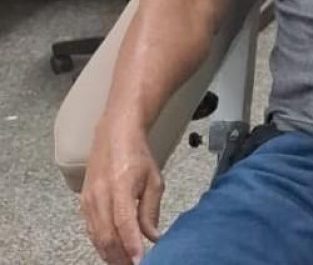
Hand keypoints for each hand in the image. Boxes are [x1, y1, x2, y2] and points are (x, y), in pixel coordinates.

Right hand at [80, 118, 162, 263]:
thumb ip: (151, 210)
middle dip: (120, 256)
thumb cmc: (138, 156)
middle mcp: (100, 194)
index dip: (131, 243)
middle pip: (107, 234)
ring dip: (110, 254)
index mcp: (121, 185)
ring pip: (96, 236)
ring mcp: (88, 200)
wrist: (113, 136)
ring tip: (125, 263)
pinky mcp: (82, 203)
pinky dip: (101, 244)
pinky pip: (91, 230)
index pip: (124, 221)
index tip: (140, 260)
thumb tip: (153, 237)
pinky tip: (112, 252)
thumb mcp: (153, 180)